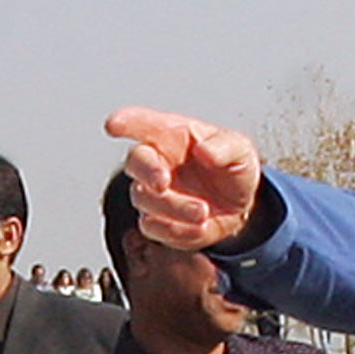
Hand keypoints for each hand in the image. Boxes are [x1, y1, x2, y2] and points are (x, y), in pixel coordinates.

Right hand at [105, 108, 264, 248]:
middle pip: (135, 163)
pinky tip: (200, 227)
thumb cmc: (231, 167)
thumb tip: (205, 150)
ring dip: (173, 208)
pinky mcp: (159, 222)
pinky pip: (155, 229)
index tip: (114, 124)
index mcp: (171, 136)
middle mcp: (157, 163)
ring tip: (203, 212)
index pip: (143, 124)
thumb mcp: (239, 150)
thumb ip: (224, 147)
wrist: (240, 205)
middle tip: (163, 182)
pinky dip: (177, 231)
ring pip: (145, 201)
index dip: (126, 122)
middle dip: (147, 172)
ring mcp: (155, 194)